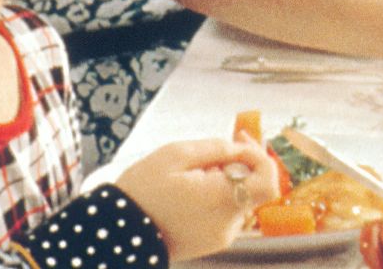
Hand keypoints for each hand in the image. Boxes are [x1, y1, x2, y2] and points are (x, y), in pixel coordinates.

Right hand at [115, 135, 278, 260]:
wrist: (115, 235)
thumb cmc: (142, 191)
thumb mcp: (176, 155)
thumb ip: (216, 148)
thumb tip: (241, 149)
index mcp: (222, 200)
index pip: (268, 180)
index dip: (260, 156)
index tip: (240, 140)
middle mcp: (228, 222)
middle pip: (256, 187)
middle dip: (244, 163)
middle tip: (223, 148)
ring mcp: (221, 236)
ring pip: (242, 199)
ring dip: (230, 180)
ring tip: (199, 171)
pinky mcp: (212, 243)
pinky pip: (228, 213)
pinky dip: (221, 196)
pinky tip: (195, 190)